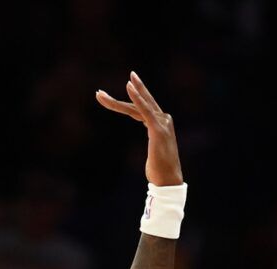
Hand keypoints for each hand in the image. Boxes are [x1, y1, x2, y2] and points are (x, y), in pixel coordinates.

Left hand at [94, 70, 182, 186]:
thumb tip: (152, 147)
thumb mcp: (153, 152)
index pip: (141, 109)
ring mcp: (162, 123)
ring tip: (109, 90)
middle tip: (120, 79)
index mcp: (160, 124)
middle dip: (133, 88)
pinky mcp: (157, 128)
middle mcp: (163, 119)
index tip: (115, 97)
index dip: (130, 101)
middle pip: (141, 102)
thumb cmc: (159, 170)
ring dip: (126, 95)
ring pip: (139, 105)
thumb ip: (152, 143)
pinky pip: (144, 110)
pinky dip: (137, 98)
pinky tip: (129, 88)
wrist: (168, 180)